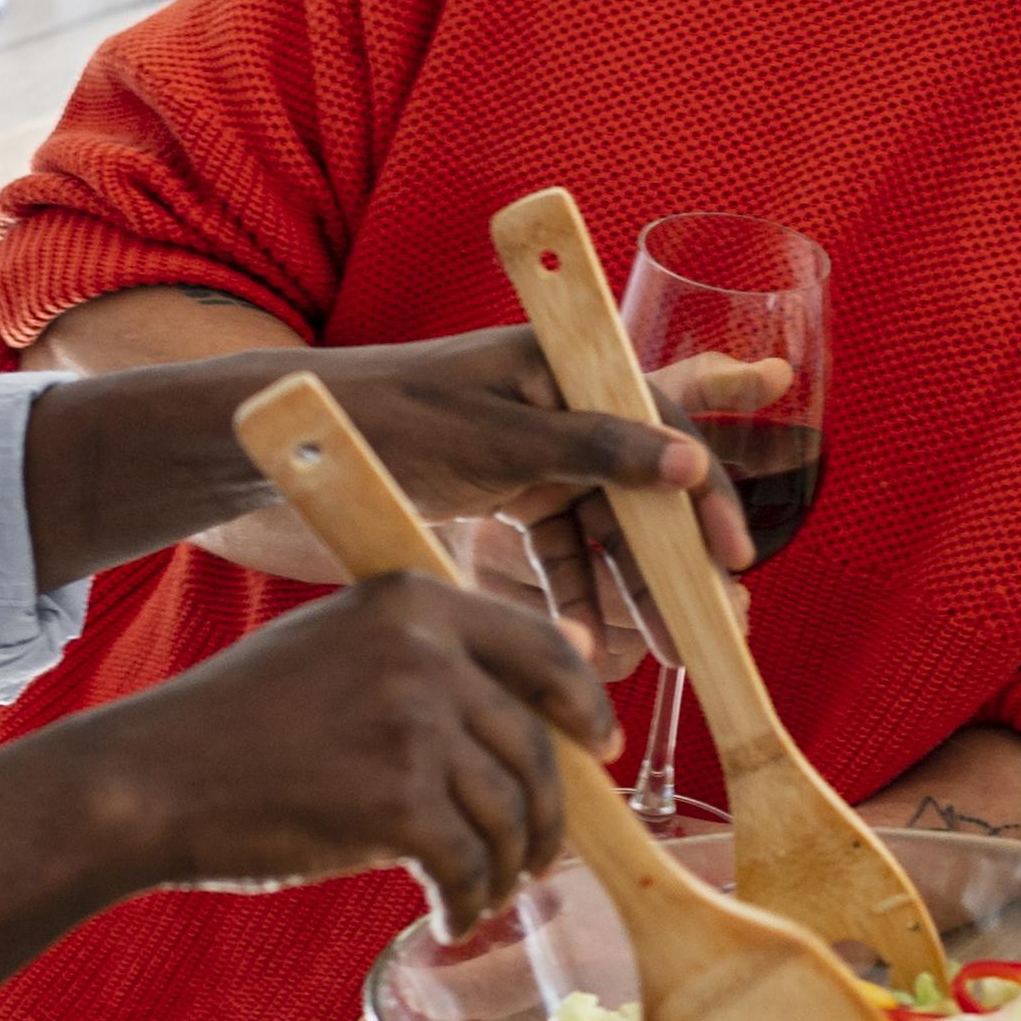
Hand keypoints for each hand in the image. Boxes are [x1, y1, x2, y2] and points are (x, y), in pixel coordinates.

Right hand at [94, 572, 615, 929]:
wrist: (151, 779)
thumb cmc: (239, 726)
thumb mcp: (335, 648)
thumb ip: (429, 653)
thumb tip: (556, 667)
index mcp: (413, 602)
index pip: (542, 648)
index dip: (584, 704)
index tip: (600, 746)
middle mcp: (424, 652)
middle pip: (534, 746)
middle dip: (547, 814)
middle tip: (538, 856)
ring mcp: (415, 726)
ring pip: (511, 814)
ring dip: (508, 869)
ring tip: (483, 895)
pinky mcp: (399, 803)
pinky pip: (470, 866)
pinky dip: (469, 903)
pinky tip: (448, 917)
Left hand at [166, 330, 777, 647]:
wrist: (289, 444)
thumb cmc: (387, 419)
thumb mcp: (494, 437)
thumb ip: (594, 448)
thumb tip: (688, 463)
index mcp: (563, 368)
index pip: (664, 425)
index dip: (705, 493)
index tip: (731, 558)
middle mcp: (560, 407)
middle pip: (642, 488)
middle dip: (674, 561)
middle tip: (707, 629)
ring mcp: (535, 453)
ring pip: (604, 528)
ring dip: (627, 589)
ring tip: (656, 652)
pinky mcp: (507, 493)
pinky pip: (556, 549)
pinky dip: (568, 592)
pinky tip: (577, 640)